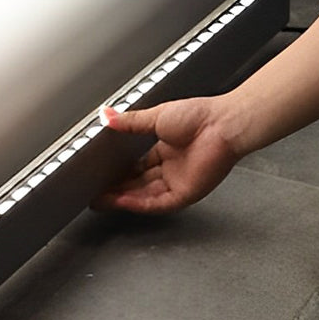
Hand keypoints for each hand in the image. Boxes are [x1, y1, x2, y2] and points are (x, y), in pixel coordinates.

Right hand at [92, 96, 242, 212]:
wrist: (223, 124)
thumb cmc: (200, 116)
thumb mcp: (156, 116)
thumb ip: (129, 121)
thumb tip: (107, 116)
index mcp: (166, 149)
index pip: (137, 167)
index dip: (118, 173)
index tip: (101, 175)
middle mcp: (172, 168)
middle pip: (138, 184)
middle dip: (116, 189)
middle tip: (94, 192)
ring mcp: (179, 181)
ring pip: (144, 196)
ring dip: (122, 199)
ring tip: (100, 200)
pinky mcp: (186, 193)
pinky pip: (158, 203)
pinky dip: (138, 203)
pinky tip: (121, 201)